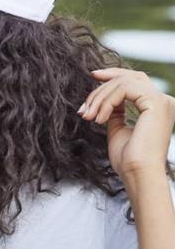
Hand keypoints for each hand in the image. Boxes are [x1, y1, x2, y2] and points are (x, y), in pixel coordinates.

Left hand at [79, 67, 174, 187]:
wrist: (138, 173)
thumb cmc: (128, 159)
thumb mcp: (118, 129)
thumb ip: (115, 112)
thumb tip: (105, 99)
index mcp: (157, 107)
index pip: (135, 80)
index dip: (112, 75)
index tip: (92, 76)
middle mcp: (163, 101)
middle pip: (129, 77)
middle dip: (102, 84)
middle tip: (84, 106)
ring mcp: (161, 101)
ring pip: (122, 82)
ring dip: (99, 98)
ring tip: (89, 116)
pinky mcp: (156, 102)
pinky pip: (123, 89)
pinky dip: (106, 101)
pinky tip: (99, 119)